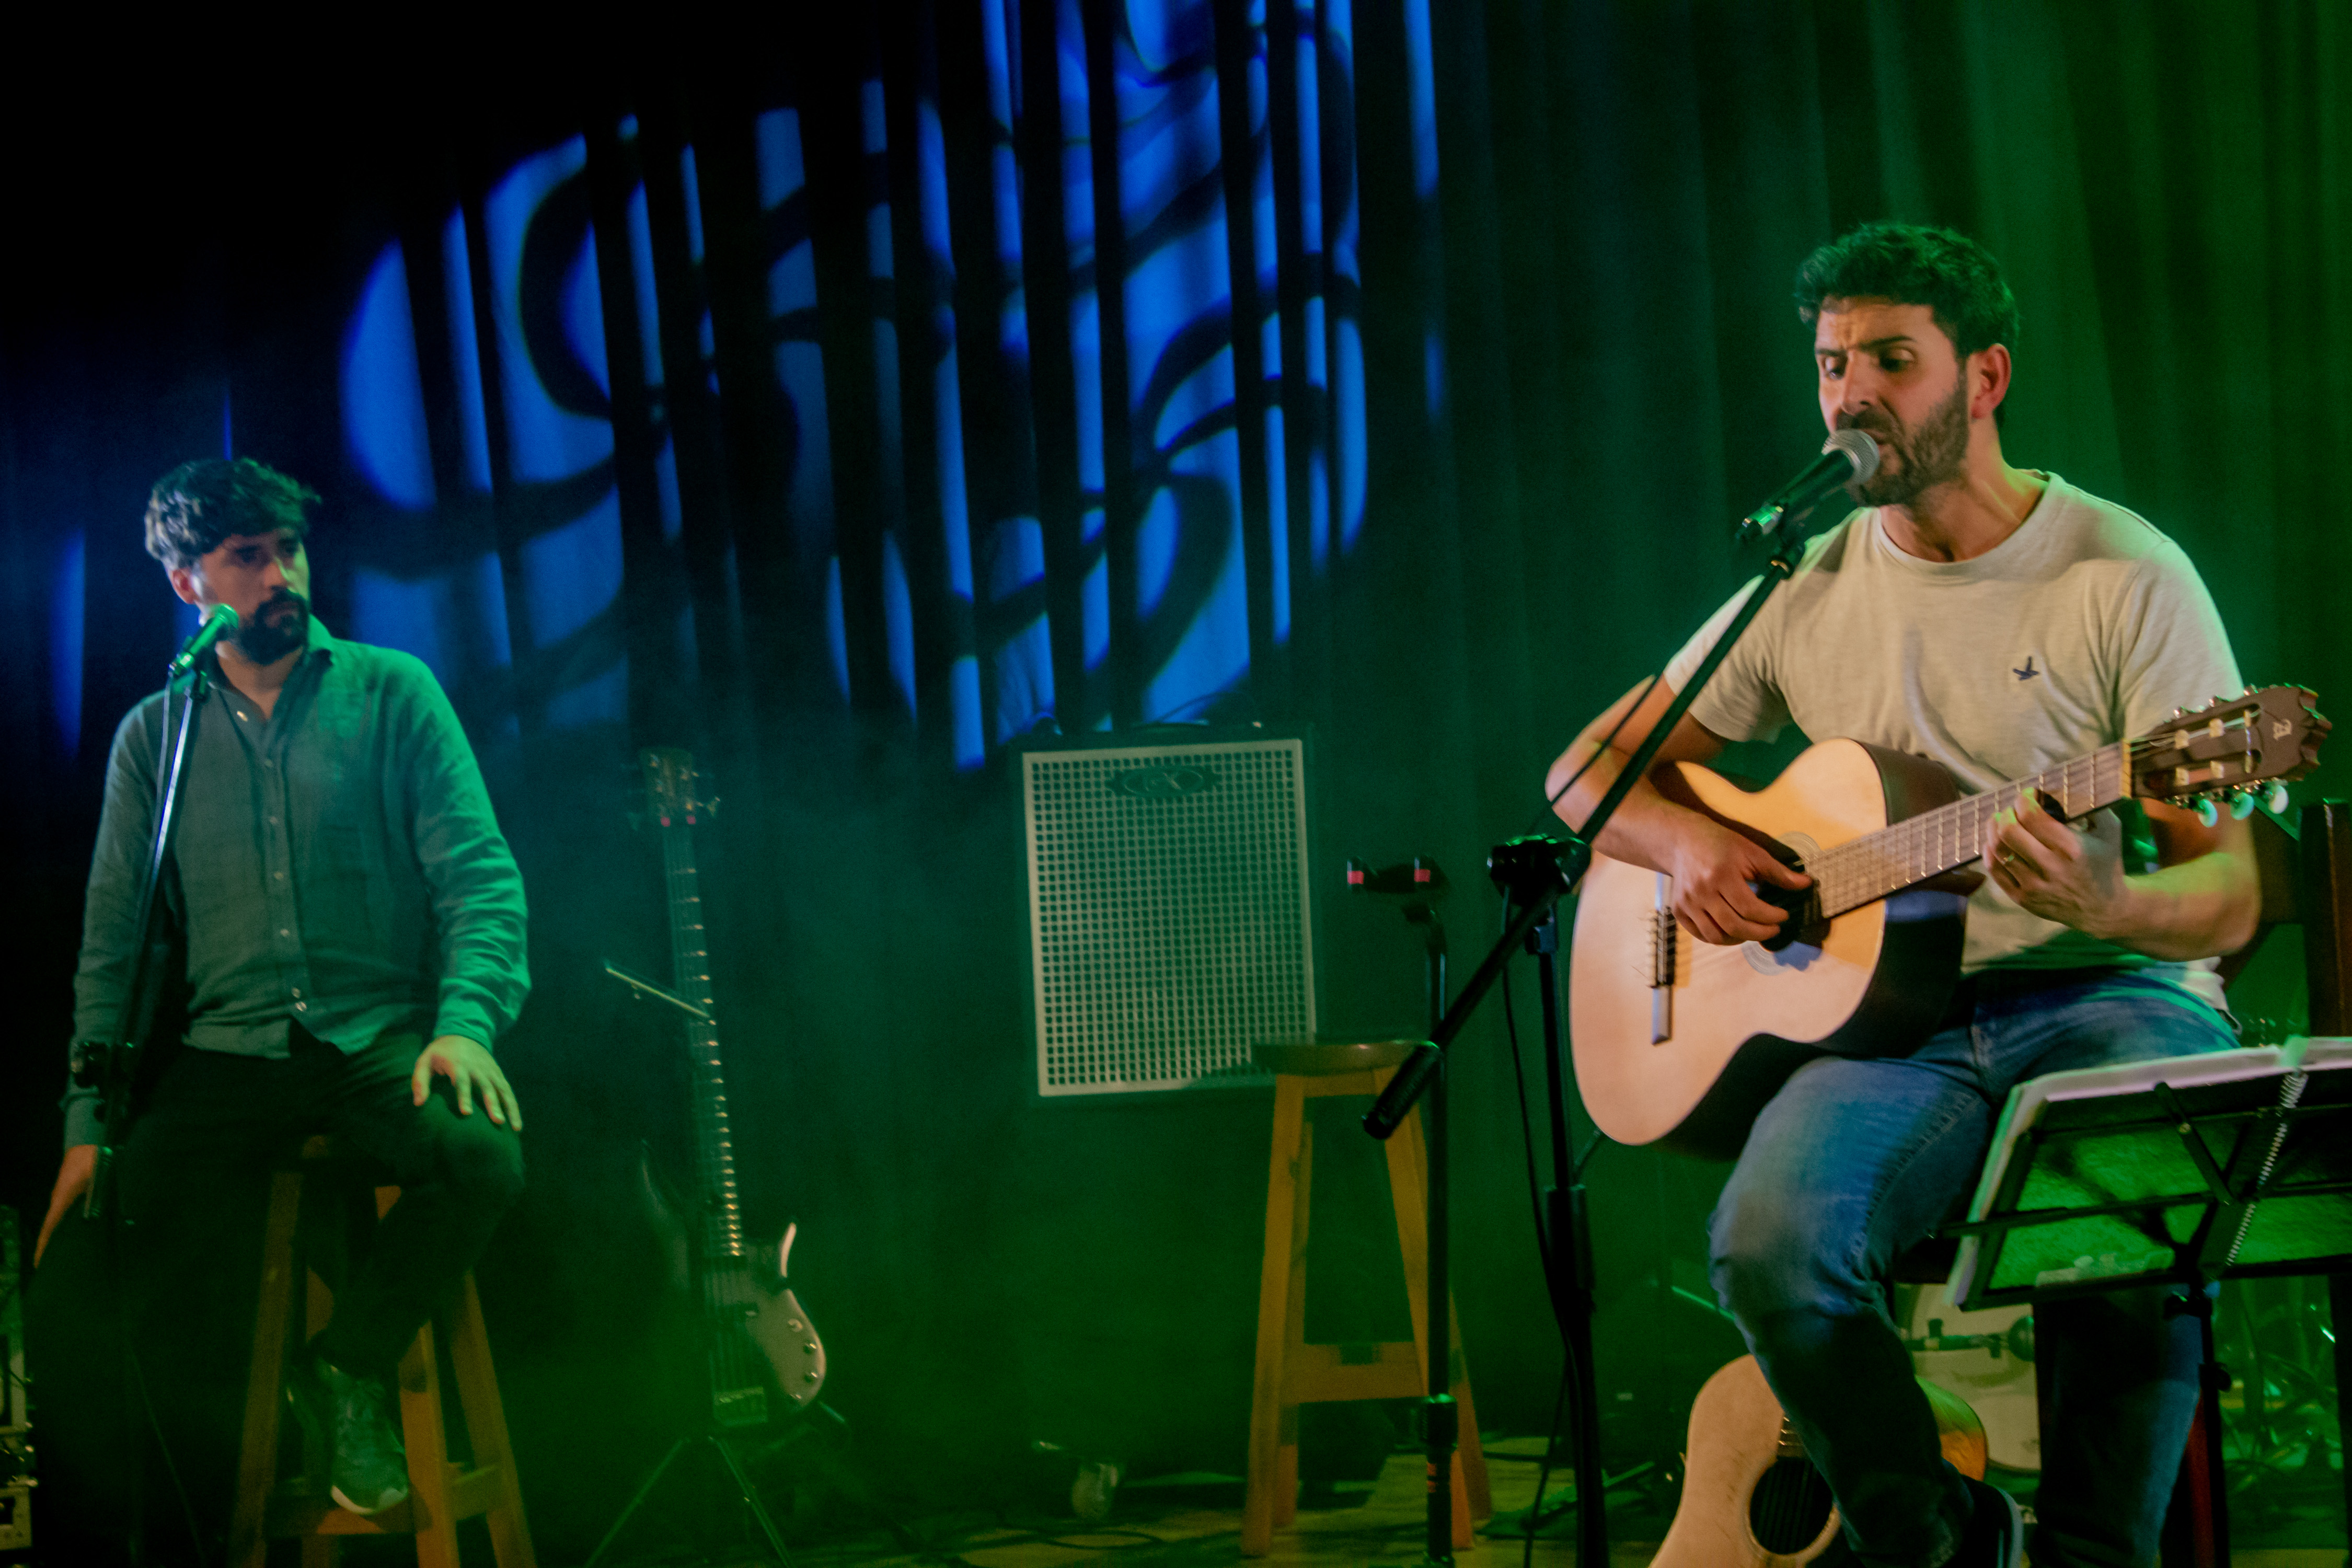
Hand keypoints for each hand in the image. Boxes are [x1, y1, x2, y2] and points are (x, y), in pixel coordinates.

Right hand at [36, 1144, 97, 1265]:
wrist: (90, 1142)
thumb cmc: (95, 1160)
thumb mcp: (98, 1179)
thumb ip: (95, 1198)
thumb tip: (92, 1218)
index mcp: (63, 1197)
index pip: (50, 1226)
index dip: (44, 1245)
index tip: (39, 1262)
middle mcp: (59, 1198)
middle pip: (52, 1226)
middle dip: (49, 1245)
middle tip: (49, 1265)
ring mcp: (62, 1195)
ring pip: (58, 1219)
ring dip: (57, 1235)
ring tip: (61, 1254)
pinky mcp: (68, 1192)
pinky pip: (64, 1212)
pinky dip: (64, 1225)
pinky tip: (73, 1233)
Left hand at [410, 1036, 523, 1128]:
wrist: (463, 1032)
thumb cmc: (440, 1052)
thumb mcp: (425, 1061)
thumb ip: (420, 1081)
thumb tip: (418, 1103)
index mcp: (458, 1064)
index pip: (462, 1081)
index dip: (464, 1097)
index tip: (466, 1113)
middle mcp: (477, 1067)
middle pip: (487, 1087)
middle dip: (493, 1104)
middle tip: (498, 1121)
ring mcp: (490, 1070)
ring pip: (502, 1090)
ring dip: (509, 1107)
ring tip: (515, 1127)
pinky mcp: (497, 1073)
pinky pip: (507, 1090)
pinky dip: (513, 1105)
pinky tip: (516, 1121)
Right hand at [1668, 824, 1812, 944]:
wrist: (1681, 840)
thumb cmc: (1720, 844)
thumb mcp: (1751, 852)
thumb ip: (1778, 872)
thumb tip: (1807, 884)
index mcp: (1721, 875)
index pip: (1750, 909)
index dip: (1771, 917)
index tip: (1783, 915)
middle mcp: (1701, 892)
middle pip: (1734, 926)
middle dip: (1760, 933)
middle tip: (1774, 929)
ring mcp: (1687, 903)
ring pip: (1716, 936)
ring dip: (1740, 939)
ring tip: (1754, 932)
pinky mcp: (1678, 910)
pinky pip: (1700, 934)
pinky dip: (1719, 938)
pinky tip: (1733, 931)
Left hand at [1984, 792, 2125, 934]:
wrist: (2104, 909)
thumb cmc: (2106, 863)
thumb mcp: (2109, 831)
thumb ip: (2091, 805)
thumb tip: (2064, 784)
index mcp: (2071, 848)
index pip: (2031, 816)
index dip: (2024, 799)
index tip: (2028, 794)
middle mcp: (2050, 868)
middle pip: (2008, 831)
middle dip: (2006, 813)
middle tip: (2012, 809)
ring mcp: (2034, 886)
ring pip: (1998, 850)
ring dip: (1994, 829)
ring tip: (2001, 821)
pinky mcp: (2022, 899)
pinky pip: (1994, 870)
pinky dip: (1990, 851)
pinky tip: (1996, 842)